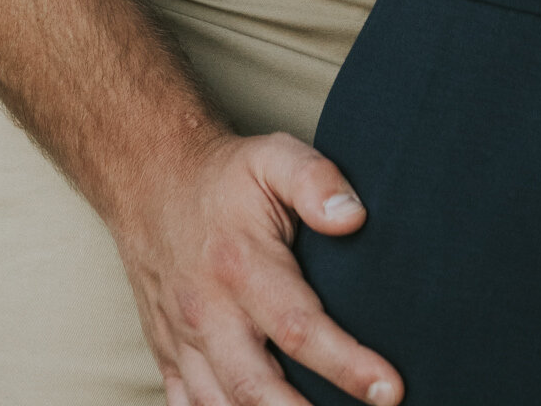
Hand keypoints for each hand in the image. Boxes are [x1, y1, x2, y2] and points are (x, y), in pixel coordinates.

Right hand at [111, 125, 402, 405]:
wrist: (150, 180)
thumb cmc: (225, 176)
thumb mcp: (273, 158)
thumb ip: (315, 180)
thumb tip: (353, 217)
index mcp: (240, 267)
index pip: (299, 328)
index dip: (347, 364)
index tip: (389, 388)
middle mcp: (208, 314)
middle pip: (256, 389)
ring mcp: (183, 342)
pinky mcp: (168, 358)